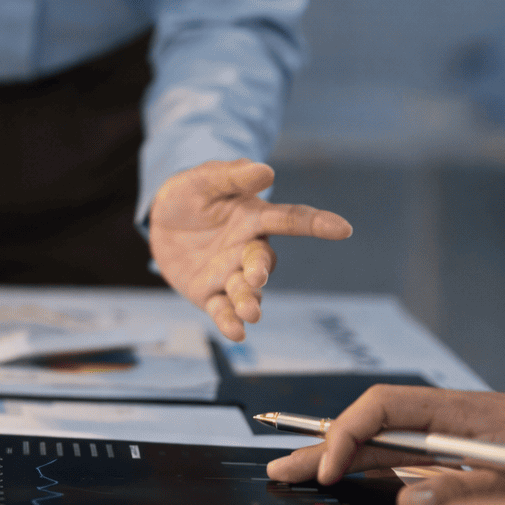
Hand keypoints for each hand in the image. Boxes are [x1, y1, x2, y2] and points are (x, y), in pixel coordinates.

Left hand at [149, 159, 351, 340]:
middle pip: (263, 261)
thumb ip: (233, 176)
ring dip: (249, 302)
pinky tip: (236, 333)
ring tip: (250, 313)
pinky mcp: (209, 294)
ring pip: (246, 291)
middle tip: (255, 276)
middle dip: (261, 269)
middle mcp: (247, 249)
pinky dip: (229, 323)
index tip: (344, 229)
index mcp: (255, 218)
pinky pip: (222, 311)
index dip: (318, 224)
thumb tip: (267, 171)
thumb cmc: (191, 195)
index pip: (291, 219)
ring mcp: (230, 274)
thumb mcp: (206, 180)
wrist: (161, 221)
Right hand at [265, 386, 504, 504]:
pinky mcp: (467, 473)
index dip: (347, 434)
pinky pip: (408, 475)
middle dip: (323, 449)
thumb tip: (407, 500)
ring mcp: (456, 449)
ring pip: (383, 454)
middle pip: (372, 431)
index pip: (383, 408)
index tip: (333, 471)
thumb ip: (469, 490)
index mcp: (460, 412)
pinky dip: (374, 483)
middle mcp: (449, 426)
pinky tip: (351, 494)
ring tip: (296, 479)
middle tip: (278, 470)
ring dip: (341, 466)